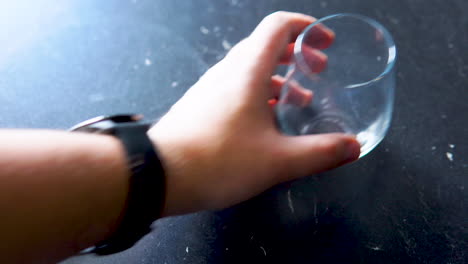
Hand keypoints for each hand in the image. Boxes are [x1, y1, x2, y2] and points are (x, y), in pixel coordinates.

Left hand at [148, 11, 359, 216]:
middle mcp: (226, 72)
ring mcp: (210, 88)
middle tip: (318, 70)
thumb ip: (320, 152)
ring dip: (278, 78)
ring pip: (249, 70)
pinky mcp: (201, 106)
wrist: (159, 175)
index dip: (305, 26)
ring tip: (300, 99)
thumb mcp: (278, 160)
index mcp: (247, 71)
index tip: (325, 40)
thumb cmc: (218, 161)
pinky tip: (267, 122)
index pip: (277, 26)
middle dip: (296, 54)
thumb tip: (353, 147)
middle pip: (264, 46)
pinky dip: (258, 94)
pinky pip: (235, 88)